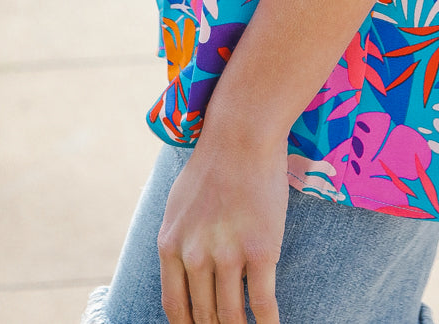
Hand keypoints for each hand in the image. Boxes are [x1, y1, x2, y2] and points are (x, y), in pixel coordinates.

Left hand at [157, 138, 287, 323]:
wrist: (242, 133)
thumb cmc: (213, 163)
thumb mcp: (178, 205)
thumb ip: (178, 242)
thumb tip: (183, 272)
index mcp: (171, 246)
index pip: (176, 308)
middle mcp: (195, 256)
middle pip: (205, 315)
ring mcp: (228, 255)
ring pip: (233, 316)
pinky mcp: (261, 249)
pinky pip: (263, 302)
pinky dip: (268, 323)